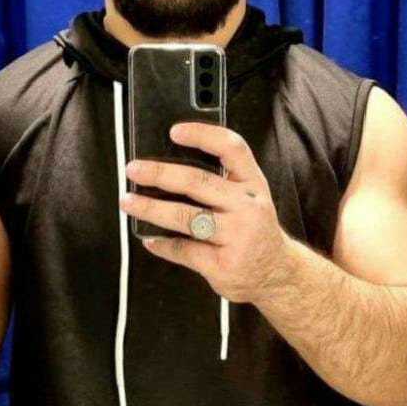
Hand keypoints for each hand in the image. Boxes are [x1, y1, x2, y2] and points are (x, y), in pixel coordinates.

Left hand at [119, 122, 288, 304]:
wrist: (277, 274)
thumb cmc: (255, 231)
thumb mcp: (250, 199)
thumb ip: (222, 183)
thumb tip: (169, 170)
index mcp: (253, 184)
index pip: (231, 149)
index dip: (203, 135)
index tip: (174, 131)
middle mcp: (248, 207)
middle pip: (198, 182)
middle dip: (160, 174)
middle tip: (134, 170)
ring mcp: (237, 237)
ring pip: (186, 217)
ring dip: (151, 208)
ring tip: (129, 202)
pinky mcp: (223, 264)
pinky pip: (184, 249)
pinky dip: (162, 244)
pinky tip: (150, 239)